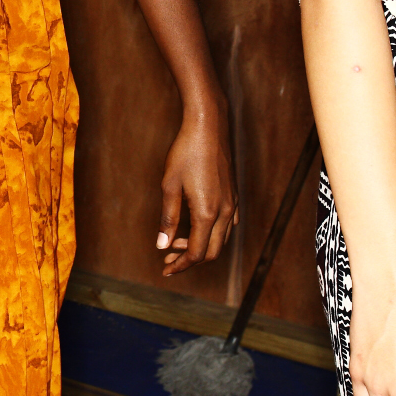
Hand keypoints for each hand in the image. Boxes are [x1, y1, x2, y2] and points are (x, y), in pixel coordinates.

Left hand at [157, 105, 237, 275]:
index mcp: (208, 213)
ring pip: (221, 239)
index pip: (197, 253)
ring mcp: (233, 204)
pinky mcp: (233, 195)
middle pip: (213, 252)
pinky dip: (212, 234)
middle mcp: (225, 212)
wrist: (209, 126)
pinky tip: (197, 228)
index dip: (181, 265)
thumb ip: (168, 218)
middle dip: (190, 260)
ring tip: (177, 242)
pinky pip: (228, 225)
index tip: (165, 269)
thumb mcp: (169, 186)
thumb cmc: (185, 153)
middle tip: (168, 259)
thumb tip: (162, 245)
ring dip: (201, 247)